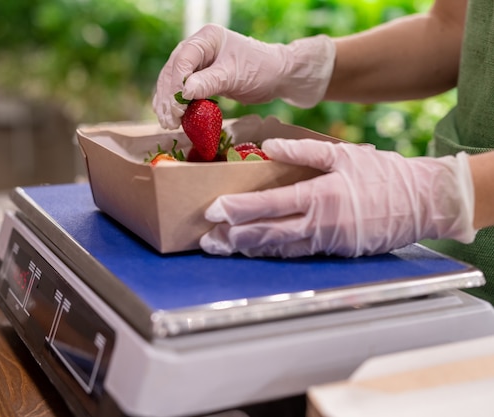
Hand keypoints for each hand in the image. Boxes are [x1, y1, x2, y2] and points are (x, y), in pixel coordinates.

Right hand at [152, 24, 335, 128]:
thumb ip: (210, 82)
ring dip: (168, 104)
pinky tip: (173, 119)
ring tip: (168, 124)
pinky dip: (176, 105)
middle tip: (170, 121)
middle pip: (172, 72)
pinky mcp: (198, 78)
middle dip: (169, 98)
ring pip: (172, 83)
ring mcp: (196, 63)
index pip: (182, 61)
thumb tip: (184, 93)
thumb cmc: (259, 69)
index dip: (176, 85)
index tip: (178, 108)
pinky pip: (180, 91)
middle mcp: (197, 48)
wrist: (275, 76)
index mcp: (206, 38)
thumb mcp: (235, 76)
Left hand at [200, 139, 475, 257]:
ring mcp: (326, 242)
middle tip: (207, 240)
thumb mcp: (343, 154)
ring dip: (249, 248)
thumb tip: (269, 147)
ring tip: (224, 247)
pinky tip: (256, 251)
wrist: (423, 203)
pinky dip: (273, 253)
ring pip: (279, 249)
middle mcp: (319, 224)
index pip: (269, 205)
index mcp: (319, 196)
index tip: (213, 211)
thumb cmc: (383, 175)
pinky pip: (297, 254)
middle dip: (234, 237)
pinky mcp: (334, 251)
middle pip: (267, 234)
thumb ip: (303, 152)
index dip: (238, 210)